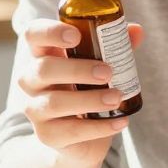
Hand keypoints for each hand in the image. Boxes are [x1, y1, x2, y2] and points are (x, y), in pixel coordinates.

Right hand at [16, 18, 143, 165]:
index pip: (33, 35)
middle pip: (43, 69)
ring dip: (90, 100)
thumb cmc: (87, 88)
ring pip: (55, 102)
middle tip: (107, 72)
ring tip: (116, 98)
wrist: (79, 136)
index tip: (75, 35)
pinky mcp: (48, 135)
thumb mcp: (100, 64)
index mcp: (42, 54)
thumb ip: (115, 46)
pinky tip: (121, 121)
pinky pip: (71, 131)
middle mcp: (31, 80)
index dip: (49, 32)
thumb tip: (136, 31)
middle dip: (77, 69)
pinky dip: (100, 127)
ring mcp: (36, 109)